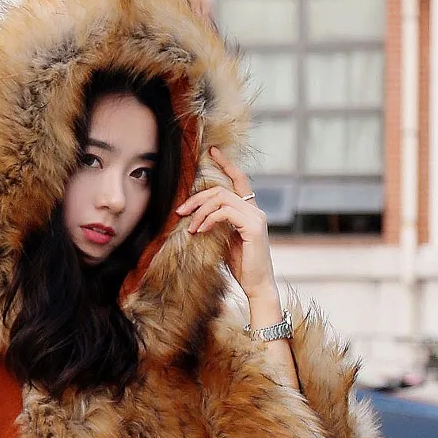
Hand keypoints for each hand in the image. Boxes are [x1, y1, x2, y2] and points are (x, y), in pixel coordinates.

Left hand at [176, 146, 280, 306]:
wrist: (257, 285)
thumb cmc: (241, 267)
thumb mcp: (225, 241)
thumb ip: (217, 224)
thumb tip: (197, 217)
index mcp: (250, 210)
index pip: (239, 180)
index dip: (226, 164)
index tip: (212, 152)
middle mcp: (255, 210)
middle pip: (222, 190)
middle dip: (197, 198)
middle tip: (180, 211)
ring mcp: (256, 217)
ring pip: (222, 199)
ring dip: (200, 212)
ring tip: (190, 228)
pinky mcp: (253, 227)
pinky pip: (225, 212)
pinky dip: (209, 219)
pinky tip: (200, 230)